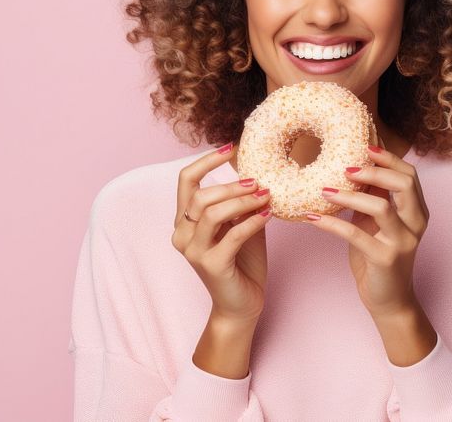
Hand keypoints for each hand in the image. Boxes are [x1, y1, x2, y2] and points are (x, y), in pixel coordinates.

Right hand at [171, 142, 273, 323]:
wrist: (241, 305)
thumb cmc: (242, 263)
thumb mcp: (241, 224)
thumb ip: (242, 202)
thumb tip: (259, 171)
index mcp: (185, 221)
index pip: (185, 181)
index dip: (206, 160)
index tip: (231, 146)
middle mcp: (182, 235)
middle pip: (201, 196)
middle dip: (232, 185)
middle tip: (259, 181)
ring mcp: (194, 252)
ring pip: (213, 213)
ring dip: (242, 201)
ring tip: (266, 196)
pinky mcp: (211, 266)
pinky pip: (232, 235)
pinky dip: (252, 221)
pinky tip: (268, 215)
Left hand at [303, 135, 430, 317]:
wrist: (390, 301)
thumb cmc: (379, 257)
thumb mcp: (377, 223)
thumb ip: (373, 197)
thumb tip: (354, 166)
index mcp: (417, 212)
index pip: (410, 175)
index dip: (389, 159)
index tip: (365, 147)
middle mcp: (415, 224)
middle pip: (404, 184)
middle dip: (374, 171)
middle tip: (346, 168)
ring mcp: (402, 243)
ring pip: (380, 207)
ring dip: (349, 196)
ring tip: (324, 191)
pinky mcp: (384, 260)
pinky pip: (355, 235)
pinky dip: (331, 224)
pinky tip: (312, 217)